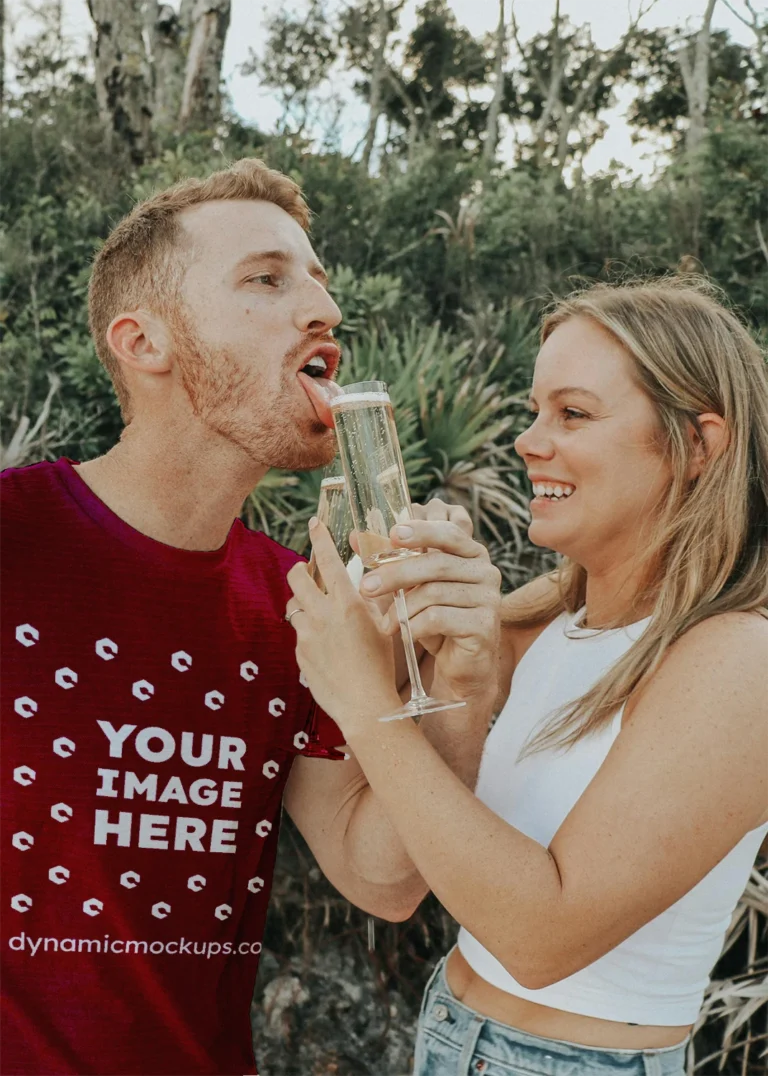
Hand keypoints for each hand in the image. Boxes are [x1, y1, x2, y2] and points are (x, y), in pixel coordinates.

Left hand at [286, 520, 401, 736]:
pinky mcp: (299, 654)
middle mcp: (323, 615)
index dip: (319, 538)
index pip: (328, 560)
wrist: (365, 706)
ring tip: (317, 611)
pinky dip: (308, 632)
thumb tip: (367, 582)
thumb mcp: (384, 626)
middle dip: (300, 569)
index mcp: (348, 603)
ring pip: (293, 605)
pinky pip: (298, 634)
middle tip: (307, 570)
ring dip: (302, 602)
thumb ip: (372, 601)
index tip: (314, 524)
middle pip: (297, 577)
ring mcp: (307, 635)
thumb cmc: (381, 666)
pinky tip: (325, 646)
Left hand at [359, 500, 501, 702]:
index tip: (393, 534)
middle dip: (396, 574)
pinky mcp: (484, 625)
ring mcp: (489, 598)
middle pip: (436, 564)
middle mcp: (486, 572)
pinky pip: (439, 618)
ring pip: (434, 593)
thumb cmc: (436, 620)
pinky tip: (404, 634)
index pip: (448, 532)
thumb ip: (390, 560)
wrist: (461, 664)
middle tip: (367, 587)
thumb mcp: (413, 587)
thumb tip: (354, 537)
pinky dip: (414, 626)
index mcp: (471, 554)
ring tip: (385, 624)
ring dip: (402, 609)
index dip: (421, 530)